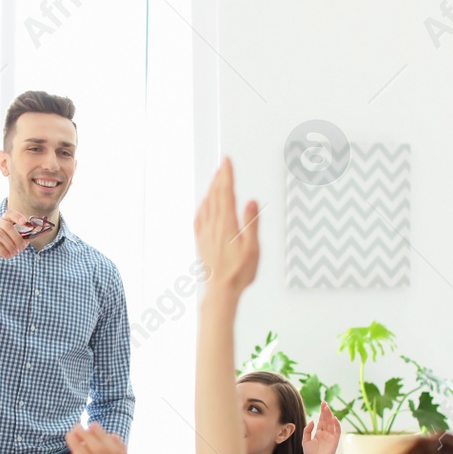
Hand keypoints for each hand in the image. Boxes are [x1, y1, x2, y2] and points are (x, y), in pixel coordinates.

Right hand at [0, 211, 30, 262]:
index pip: (10, 213)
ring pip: (0, 235)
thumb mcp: (16, 241)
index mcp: (4, 220)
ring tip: (15, 253)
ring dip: (10, 246)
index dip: (17, 216)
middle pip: (7, 226)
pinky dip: (3, 251)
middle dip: (17, 238)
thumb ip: (27, 236)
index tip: (24, 222)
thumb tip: (40, 232)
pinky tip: (8, 256)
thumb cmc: (3, 245)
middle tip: (22, 248)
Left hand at [194, 158, 258, 294]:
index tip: (227, 161)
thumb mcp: (252, 248)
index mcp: (227, 225)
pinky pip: (200, 218)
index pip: (226, 193)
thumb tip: (251, 201)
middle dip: (219, 178)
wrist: (220, 291)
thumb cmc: (238, 273)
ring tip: (215, 178)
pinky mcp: (201, 242)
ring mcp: (205, 233)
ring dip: (211, 189)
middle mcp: (213, 226)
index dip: (226, 176)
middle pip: (215, 196)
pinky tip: (205, 204)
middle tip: (222, 163)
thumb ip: (251, 223)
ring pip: (206, 205)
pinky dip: (203, 206)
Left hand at [302, 400, 340, 453]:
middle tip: (324, 403)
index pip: (321, 420)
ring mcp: (331, 437)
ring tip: (327, 408)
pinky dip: (337, 425)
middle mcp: (326, 434)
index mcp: (319, 433)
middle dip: (326, 411)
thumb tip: (312, 421)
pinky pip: (337, 431)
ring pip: (332, 424)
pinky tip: (334, 418)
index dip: (322, 412)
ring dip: (330, 416)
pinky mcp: (335, 441)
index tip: (322, 404)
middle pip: (327, 420)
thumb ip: (307, 430)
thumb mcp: (305, 441)